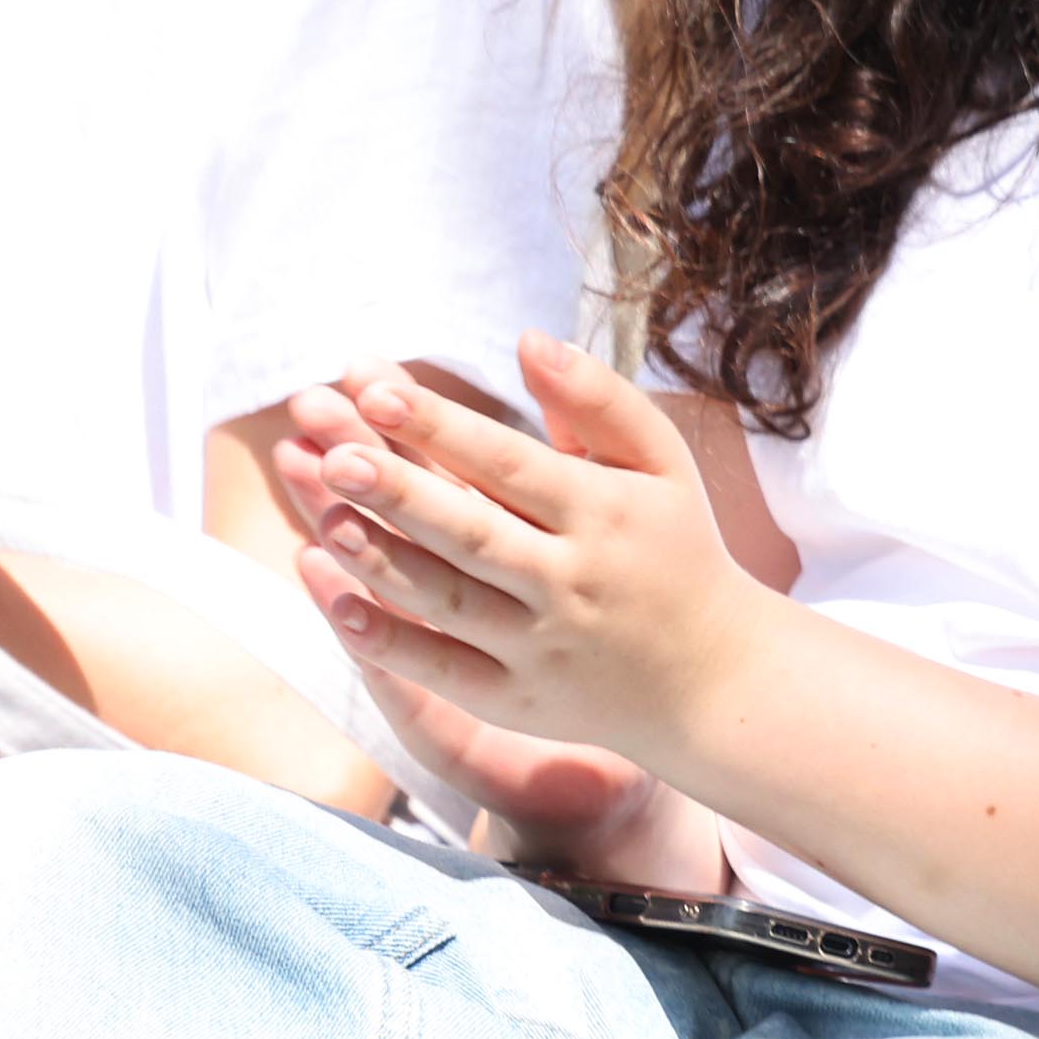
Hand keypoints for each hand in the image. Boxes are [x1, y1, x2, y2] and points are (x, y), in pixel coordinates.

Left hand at [295, 337, 782, 776]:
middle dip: (400, 490)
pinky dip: (389, 642)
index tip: (373, 389)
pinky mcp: (517, 700)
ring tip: (325, 515)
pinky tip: (338, 605)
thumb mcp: (662, 463)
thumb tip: (526, 337)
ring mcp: (542, 646)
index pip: (510, 463)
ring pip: (448, 599)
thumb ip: (598, 399)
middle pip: (471, 531)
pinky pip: (443, 671)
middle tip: (334, 451)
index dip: (441, 427)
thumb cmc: (677, 547)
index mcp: (607, 513)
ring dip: (380, 559)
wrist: (713, 675)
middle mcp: (572, 580)